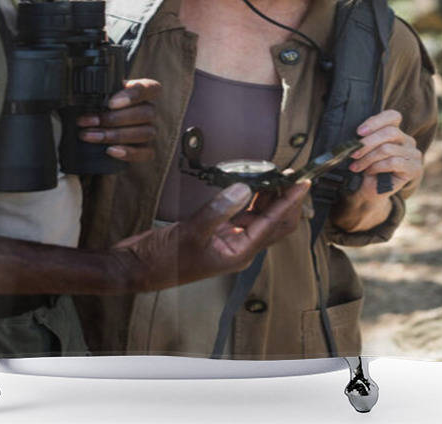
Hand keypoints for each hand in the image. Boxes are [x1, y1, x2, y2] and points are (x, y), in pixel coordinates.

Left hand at [76, 78, 160, 162]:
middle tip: (91, 121)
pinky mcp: (148, 149)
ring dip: (116, 135)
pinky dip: (128, 152)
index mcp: (142, 91)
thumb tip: (88, 100)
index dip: (134, 95)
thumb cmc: (97, 109)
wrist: (96, 131)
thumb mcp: (99, 97)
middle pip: (146, 112)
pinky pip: (146, 152)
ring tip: (91, 136)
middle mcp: (149, 110)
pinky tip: (110, 150)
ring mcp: (150, 130)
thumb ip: (100, 95)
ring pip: (145, 132)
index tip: (111, 103)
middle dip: (115, 119)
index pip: (149, 88)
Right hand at [112, 180, 310, 291]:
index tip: (302, 181)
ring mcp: (229, 240)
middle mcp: (239, 247)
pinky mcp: (217, 231)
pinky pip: (243, 213)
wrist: (139, 268)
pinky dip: (251, 198)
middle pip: (275, 222)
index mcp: (239, 253)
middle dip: (287, 199)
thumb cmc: (163, 259)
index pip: (273, 224)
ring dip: (271, 197)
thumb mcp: (191, 232)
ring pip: (260, 217)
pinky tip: (253, 183)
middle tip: (293, 173)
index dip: (289, 201)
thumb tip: (244, 189)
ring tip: (278, 174)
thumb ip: (218, 210)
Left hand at [329, 110, 421, 232]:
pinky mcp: (414, 169)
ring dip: (368, 158)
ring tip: (357, 166)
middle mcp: (407, 140)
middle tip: (353, 153)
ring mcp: (413, 154)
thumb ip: (366, 138)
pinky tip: (369, 171)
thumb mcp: (364, 150)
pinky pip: (393, 162)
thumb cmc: (366, 167)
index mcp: (396, 131)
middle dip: (367, 143)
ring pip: (388, 149)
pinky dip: (377, 167)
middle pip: (389, 132)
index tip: (359, 132)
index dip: (376, 121)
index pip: (392, 116)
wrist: (370, 190)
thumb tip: (357, 134)